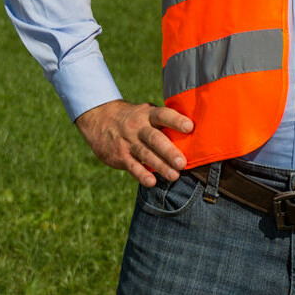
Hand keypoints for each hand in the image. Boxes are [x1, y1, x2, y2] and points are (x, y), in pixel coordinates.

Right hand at [74, 100, 193, 186]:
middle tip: (183, 162)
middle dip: (169, 151)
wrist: (101, 120)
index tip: (190, 127)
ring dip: (160, 166)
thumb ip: (164, 120)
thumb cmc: (135, 117)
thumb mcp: (147, 111)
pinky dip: (141, 175)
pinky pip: (132, 166)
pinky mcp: (120, 156)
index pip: (163, 115)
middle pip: (155, 139)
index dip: (176, 120)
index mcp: (148, 114)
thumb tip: (194, 129)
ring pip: (145, 155)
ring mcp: (128, 142)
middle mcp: (138, 127)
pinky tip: (152, 182)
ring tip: (174, 176)